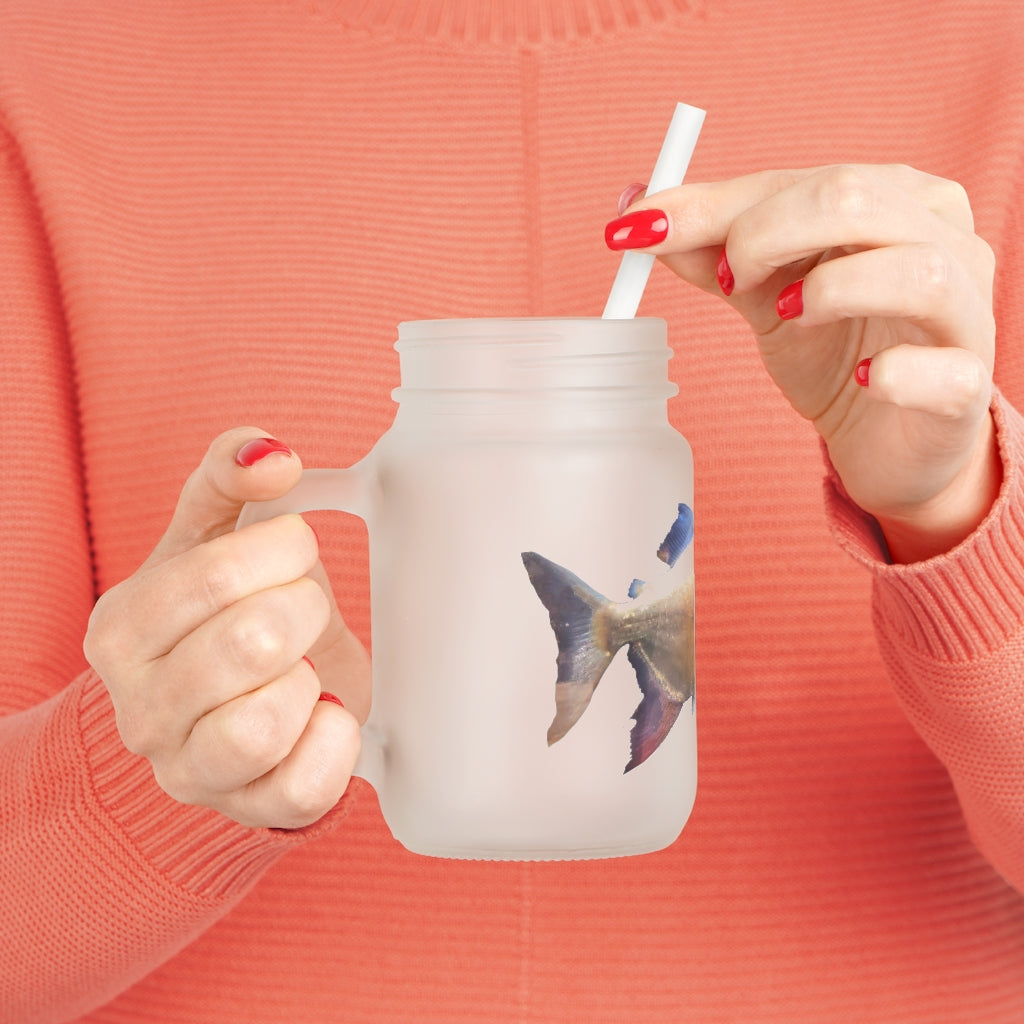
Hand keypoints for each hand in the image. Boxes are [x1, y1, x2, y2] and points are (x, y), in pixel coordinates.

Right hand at [84, 428, 369, 828]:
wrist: (231, 704)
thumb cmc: (223, 613)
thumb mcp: (213, 535)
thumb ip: (229, 476)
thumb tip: (271, 454)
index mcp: (122, 629)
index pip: (215, 576)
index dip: (282, 550)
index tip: (295, 550)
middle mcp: (140, 709)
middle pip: (251, 643)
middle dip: (304, 609)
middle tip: (304, 609)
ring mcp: (189, 770)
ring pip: (264, 724)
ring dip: (310, 679)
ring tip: (304, 666)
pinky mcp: (248, 809)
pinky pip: (304, 787)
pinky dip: (335, 740)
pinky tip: (324, 711)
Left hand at [608, 165, 999, 561]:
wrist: (886, 439)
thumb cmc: (834, 352)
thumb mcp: (764, 295)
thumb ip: (712, 252)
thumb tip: (638, 212)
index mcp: (893, 199)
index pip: (800, 180)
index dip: (715, 205)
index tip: (640, 229)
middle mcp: (942, 239)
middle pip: (856, 199)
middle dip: (766, 233)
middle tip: (727, 281)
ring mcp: (965, 312)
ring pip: (917, 270)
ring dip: (831, 290)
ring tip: (787, 316)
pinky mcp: (967, 386)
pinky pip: (944, 370)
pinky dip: (896, 373)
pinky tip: (863, 380)